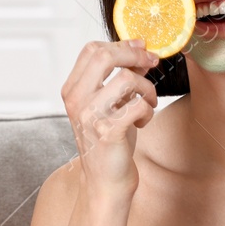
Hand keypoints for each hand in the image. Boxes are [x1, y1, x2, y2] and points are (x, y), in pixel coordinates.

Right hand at [60, 40, 159, 197]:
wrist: (105, 181)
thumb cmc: (109, 142)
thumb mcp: (110, 105)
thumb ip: (120, 79)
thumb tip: (141, 53)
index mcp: (72, 90)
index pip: (92, 50)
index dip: (121, 44)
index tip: (141, 48)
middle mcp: (76, 100)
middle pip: (105, 56)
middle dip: (135, 55)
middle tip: (152, 62)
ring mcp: (90, 116)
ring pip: (127, 78)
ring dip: (146, 89)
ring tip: (147, 103)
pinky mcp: (109, 132)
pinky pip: (139, 105)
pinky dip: (148, 111)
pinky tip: (143, 121)